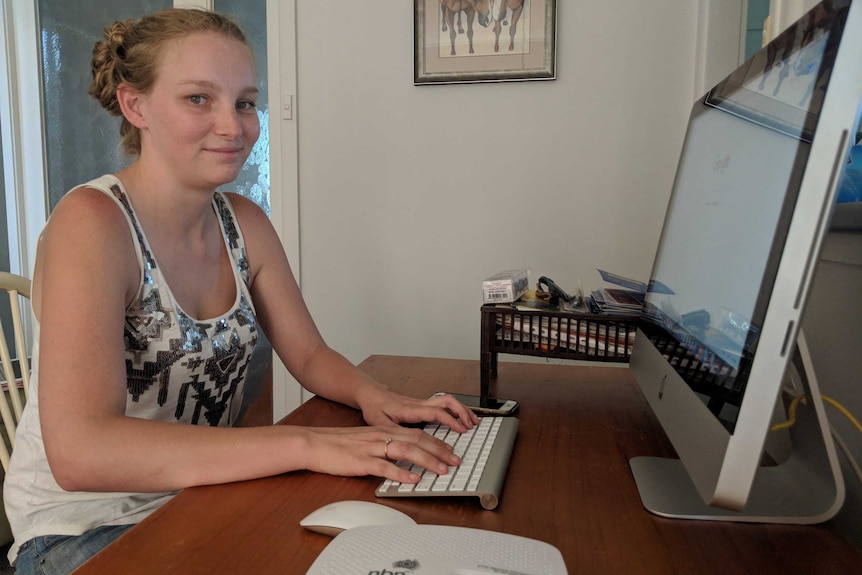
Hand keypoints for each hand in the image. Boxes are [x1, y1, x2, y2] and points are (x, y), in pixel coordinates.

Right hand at [299, 425, 459, 483]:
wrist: (314, 443)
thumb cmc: (338, 444)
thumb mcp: (367, 440)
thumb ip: (387, 446)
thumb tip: (406, 458)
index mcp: (385, 430)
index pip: (418, 434)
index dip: (438, 443)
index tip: (452, 452)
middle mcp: (382, 436)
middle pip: (418, 440)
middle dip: (440, 451)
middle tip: (456, 461)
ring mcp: (373, 448)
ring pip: (407, 450)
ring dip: (428, 460)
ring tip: (442, 469)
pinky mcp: (362, 460)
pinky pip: (386, 466)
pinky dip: (402, 472)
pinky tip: (413, 478)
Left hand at [358, 388, 479, 432]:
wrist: (371, 395)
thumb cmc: (374, 408)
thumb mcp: (380, 424)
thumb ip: (393, 435)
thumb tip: (407, 447)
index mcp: (411, 409)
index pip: (436, 411)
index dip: (451, 420)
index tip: (461, 430)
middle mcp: (419, 404)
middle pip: (447, 401)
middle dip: (463, 412)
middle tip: (472, 426)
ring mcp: (421, 403)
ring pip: (447, 400)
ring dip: (461, 409)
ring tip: (472, 422)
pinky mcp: (422, 405)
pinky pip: (443, 404)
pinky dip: (455, 410)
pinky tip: (459, 419)